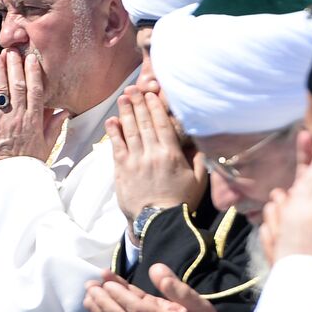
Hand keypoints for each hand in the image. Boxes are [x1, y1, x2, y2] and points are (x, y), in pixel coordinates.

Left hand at [0, 51, 67, 178]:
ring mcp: (0, 120)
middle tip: (12, 51)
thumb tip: (64, 111)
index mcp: (34, 121)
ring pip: (0, 89)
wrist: (7, 181)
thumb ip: (54, 126)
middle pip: (17, 84)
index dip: (33, 72)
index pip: (36, 90)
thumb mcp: (45, 147)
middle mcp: (18, 117)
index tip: (32, 59)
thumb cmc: (26, 166)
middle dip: (15, 65)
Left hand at [109, 86, 206, 228]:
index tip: (151, 94)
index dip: (155, 107)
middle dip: (138, 103)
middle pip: (144, 123)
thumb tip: (199, 142)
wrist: (158, 223)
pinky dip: (114, 132)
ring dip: (126, 112)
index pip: (162, 124)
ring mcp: (135, 161)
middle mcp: (152, 153)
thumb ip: (199, 159)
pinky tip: (112, 120)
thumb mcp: (199, 180)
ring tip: (123, 98)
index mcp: (171, 154)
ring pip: (129, 131)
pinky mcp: (121, 170)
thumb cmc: (180, 202)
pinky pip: (117, 147)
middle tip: (134, 88)